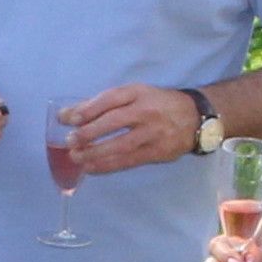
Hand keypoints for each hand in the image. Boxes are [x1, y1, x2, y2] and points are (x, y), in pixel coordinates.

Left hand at [63, 83, 198, 173]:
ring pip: (120, 145)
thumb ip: (105, 103)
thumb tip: (70, 114)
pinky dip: (107, 165)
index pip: (110, 99)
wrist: (194, 118)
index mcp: (138, 93)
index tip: (67, 118)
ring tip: (76, 157)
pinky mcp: (156, 152)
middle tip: (69, 141)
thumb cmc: (157, 104)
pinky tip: (91, 168)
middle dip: (89, 132)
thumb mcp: (135, 95)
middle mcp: (146, 111)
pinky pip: (128, 161)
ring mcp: (152, 133)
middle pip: (114, 121)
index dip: (87, 109)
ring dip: (95, 153)